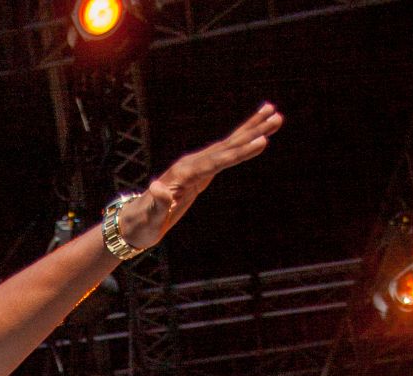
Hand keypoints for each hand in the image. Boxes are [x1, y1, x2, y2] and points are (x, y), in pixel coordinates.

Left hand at [116, 103, 282, 251]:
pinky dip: (242, 142)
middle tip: (277, 117)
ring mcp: (197, 164)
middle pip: (228, 145)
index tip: (261, 142)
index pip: (217, 161)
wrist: (136, 222)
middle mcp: (192, 163)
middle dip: (253, 132)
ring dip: (253, 129)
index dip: (239, 153)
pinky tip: (256, 133)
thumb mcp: (149, 218)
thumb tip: (157, 188)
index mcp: (184, 174)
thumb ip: (156, 203)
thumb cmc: (143, 224)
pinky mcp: (202, 170)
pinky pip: (226, 153)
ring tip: (275, 114)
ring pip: (230, 144)